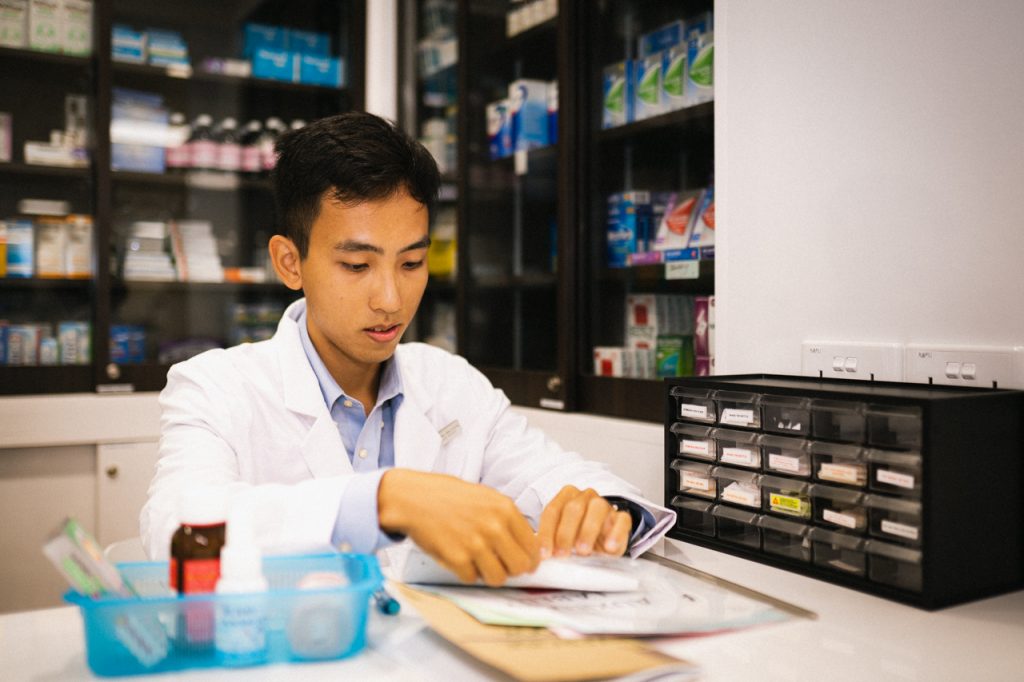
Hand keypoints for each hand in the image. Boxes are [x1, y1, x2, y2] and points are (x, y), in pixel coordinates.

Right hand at [378, 469, 539, 585]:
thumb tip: (526, 544)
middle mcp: (494, 527)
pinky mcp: (457, 558)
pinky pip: (471, 579)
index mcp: (505, 509)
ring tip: (479, 562)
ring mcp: (475, 544)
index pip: (532, 547)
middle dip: (512, 570)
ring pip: (498, 578)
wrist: (414, 498)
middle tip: (502, 566)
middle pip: (520, 566)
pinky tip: (459, 558)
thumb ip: (507, 518)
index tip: (524, 563)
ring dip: (489, 574)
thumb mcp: (486, 497)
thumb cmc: (448, 496)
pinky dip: (466, 573)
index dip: (529, 559)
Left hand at [538, 486, 631, 558]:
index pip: (552, 511)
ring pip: (597, 509)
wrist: (602, 543)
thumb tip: (538, 556)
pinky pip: (621, 520)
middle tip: (562, 554)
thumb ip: (551, 542)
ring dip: (588, 531)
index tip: (544, 554)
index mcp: (565, 497)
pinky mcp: (621, 518)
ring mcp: (605, 505)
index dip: (546, 533)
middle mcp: (585, 497)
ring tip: (583, 551)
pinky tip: (608, 548)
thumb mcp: (560, 539)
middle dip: (565, 533)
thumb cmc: (576, 539)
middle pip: (573, 509)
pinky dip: (615, 534)